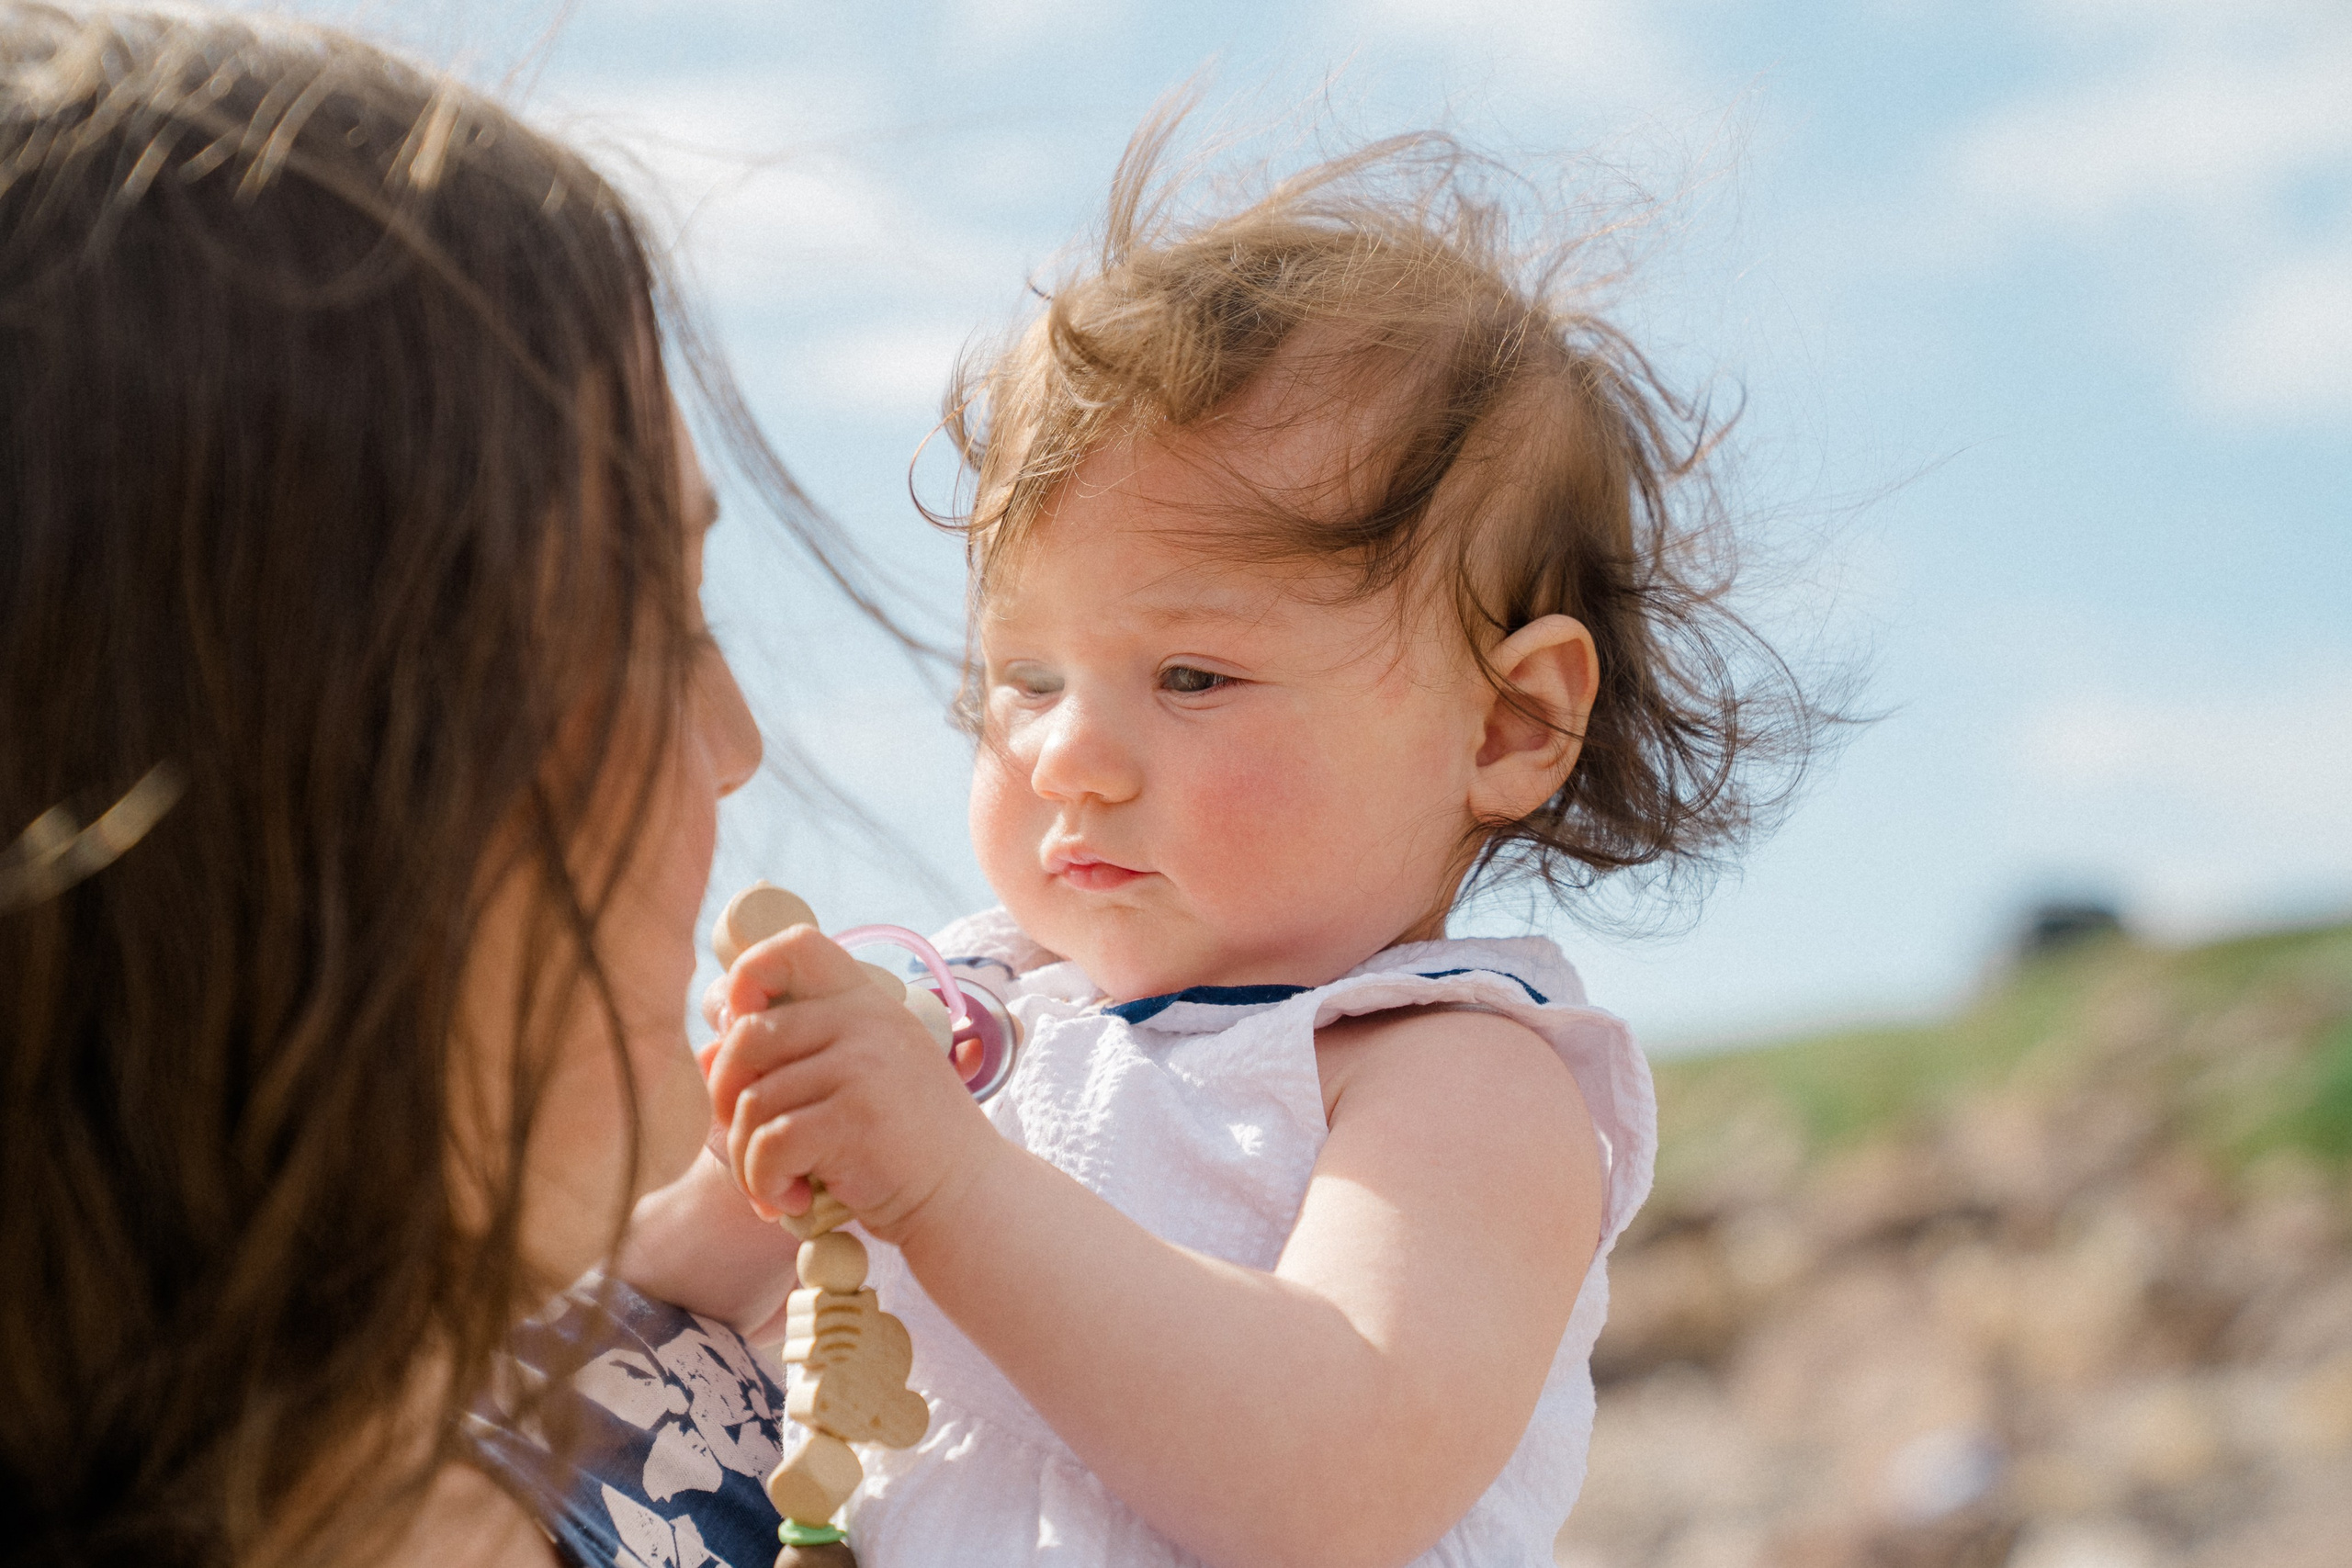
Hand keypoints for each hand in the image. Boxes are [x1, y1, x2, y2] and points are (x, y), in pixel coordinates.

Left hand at [702, 924, 1000, 1245]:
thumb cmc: (902, 1145)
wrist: (967, 1197)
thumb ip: (789, 1061)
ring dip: (748, 1160)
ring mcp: (864, 1065)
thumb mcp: (854, 1083)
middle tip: (750, 1143)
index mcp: (866, 1001)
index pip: (795, 945)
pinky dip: (765, 1183)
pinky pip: (769, 1144)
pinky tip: (793, 1200)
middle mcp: (866, 1021)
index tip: (741, 1028)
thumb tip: (704, 1052)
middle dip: (726, 1099)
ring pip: (752, 1101)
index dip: (747, 975)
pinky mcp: (855, 1118)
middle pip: (746, 1036)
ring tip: (777, 1186)